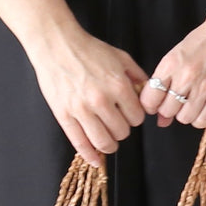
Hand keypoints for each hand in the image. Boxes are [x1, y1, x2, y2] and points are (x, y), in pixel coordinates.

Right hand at [27, 26, 148, 166]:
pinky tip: (96, 160)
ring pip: (104, 143)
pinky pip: (80, 143)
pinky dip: (90, 156)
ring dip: (110, 144)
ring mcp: (81, 110)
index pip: (137, 117)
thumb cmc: (88, 49)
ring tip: (109, 140)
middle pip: (122, 132)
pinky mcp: (64, 116)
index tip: (129, 113)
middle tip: (117, 123)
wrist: (57, 45)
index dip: (135, 117)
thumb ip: (137, 76)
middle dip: (122, 129)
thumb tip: (148, 93)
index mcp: (118, 86)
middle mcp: (101, 101)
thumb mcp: (120, 57)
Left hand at [139, 13, 205, 128]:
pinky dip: (199, 119)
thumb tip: (161, 119)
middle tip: (176, 101)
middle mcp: (187, 76)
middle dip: (169, 109)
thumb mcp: (177, 56)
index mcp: (171, 64)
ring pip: (184, 118)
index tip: (155, 104)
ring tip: (190, 103)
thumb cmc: (203, 42)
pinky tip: (201, 108)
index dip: (151, 105)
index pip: (150, 97)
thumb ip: (165, 84)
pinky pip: (203, 120)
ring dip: (185, 114)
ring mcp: (205, 86)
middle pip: (167, 110)